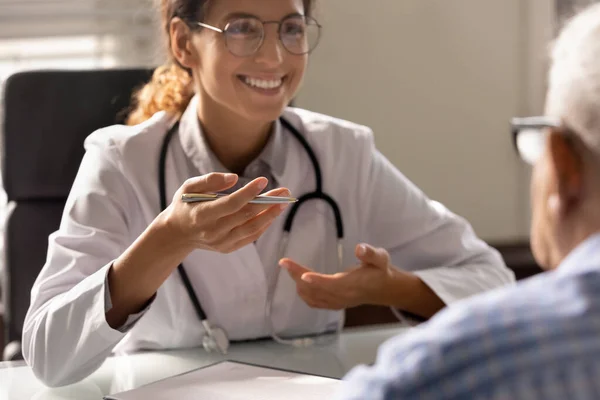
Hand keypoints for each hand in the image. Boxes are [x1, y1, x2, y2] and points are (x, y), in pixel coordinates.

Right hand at [162, 172, 289, 252]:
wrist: (177, 233)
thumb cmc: (185, 205)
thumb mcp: (188, 187)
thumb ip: (210, 180)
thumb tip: (234, 178)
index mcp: (202, 215)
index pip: (231, 204)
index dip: (248, 193)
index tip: (263, 181)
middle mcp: (213, 231)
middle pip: (246, 215)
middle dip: (268, 202)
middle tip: (285, 191)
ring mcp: (221, 242)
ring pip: (252, 228)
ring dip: (271, 215)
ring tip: (284, 202)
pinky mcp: (227, 248)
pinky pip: (250, 237)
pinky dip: (263, 225)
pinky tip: (272, 213)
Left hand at [279, 244, 392, 309]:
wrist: (382, 288)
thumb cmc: (379, 270)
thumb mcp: (381, 258)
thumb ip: (371, 253)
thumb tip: (359, 248)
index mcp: (353, 285)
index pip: (333, 285)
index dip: (317, 281)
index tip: (303, 275)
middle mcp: (343, 297)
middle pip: (316, 290)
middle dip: (298, 276)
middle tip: (285, 263)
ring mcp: (337, 303)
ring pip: (312, 296)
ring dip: (298, 283)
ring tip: (288, 268)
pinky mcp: (333, 305)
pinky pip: (314, 302)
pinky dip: (303, 293)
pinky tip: (297, 282)